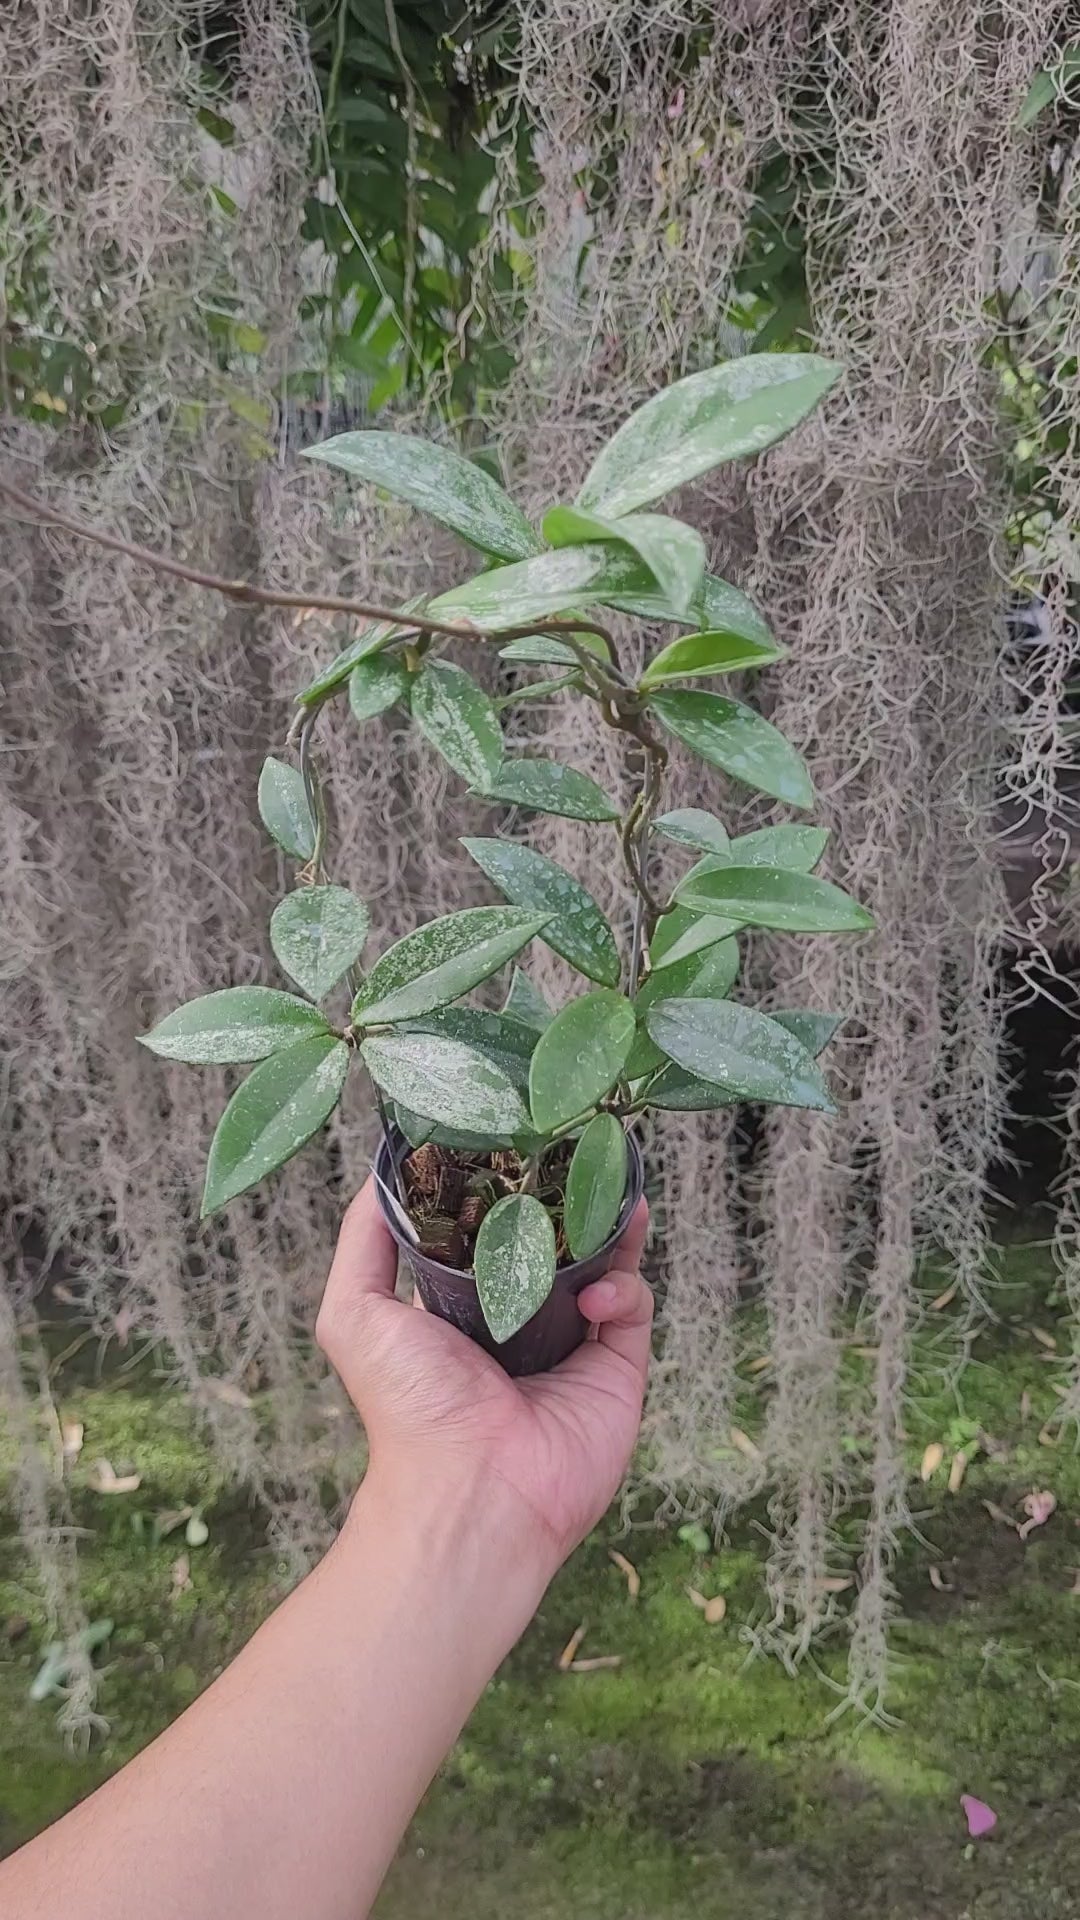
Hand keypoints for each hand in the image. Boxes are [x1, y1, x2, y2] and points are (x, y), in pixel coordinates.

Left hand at [316, 1179, 651, 1575]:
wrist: (472, 1491)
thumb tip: (378, 1173)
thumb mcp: (355, 1312)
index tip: (512, 1144)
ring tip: (610, 1188)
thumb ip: (363, 1240)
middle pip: (555, 1241)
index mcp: (462, 1308)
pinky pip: (633, 1305)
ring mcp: (573, 1343)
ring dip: (608, 1225)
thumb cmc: (408, 1406)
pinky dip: (624, 1283)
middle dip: (566, 1199)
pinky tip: (600, 1291)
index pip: (492, 1233)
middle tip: (576, 1154)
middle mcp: (521, 1322)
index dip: (504, 1191)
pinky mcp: (617, 1368)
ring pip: (605, 1263)